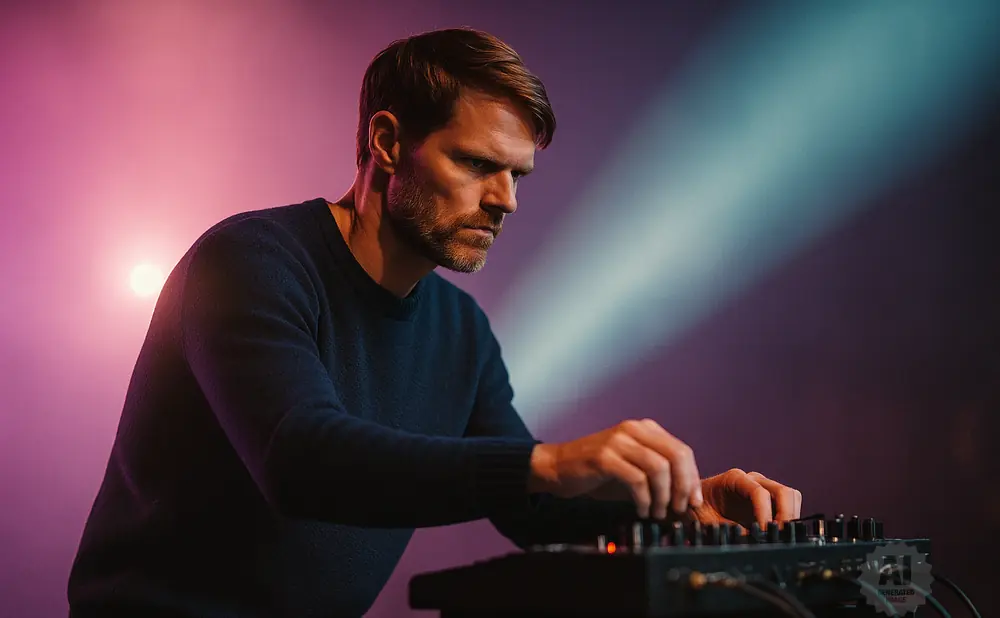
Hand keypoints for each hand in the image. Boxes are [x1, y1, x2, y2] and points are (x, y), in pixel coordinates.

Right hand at [528, 419, 702, 518]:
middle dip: (683, 487)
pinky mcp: (603, 457)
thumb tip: (688, 495)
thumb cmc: (597, 472)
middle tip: (679, 509)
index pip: (682, 451)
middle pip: (675, 456)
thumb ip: (658, 472)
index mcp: (644, 429)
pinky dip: (644, 500)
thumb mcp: (632, 465)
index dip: (692, 478)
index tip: (693, 502)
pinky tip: (642, 510)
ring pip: (658, 468)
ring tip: (657, 513)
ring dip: (663, 497)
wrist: (556, 467)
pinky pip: (636, 480)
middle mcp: (633, 429)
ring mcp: (617, 441)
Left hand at [692, 468, 801, 529]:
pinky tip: (778, 536)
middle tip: (780, 537)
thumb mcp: (704, 519)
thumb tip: (746, 535)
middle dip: (786, 515)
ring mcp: (763, 489)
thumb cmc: (697, 508)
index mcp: (735, 479)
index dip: (765, 514)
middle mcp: (753, 480)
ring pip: (791, 497)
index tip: (763, 533)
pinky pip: (788, 507)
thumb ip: (723, 527)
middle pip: (783, 491)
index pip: (760, 492)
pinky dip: (789, 521)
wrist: (694, 504)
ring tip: (780, 537)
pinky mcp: (769, 502)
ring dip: (790, 517)